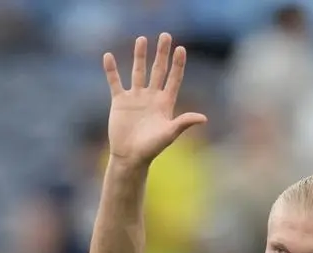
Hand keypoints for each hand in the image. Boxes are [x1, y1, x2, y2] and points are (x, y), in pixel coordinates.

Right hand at [102, 34, 206, 165]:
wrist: (130, 157)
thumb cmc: (151, 148)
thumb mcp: (169, 134)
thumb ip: (184, 122)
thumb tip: (203, 118)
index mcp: (165, 103)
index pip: (173, 79)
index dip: (178, 64)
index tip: (181, 49)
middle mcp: (151, 97)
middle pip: (158, 70)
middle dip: (162, 54)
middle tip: (165, 35)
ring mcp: (135, 98)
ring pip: (138, 72)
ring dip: (140, 56)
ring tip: (142, 39)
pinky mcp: (119, 102)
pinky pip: (115, 82)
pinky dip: (111, 70)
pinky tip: (109, 56)